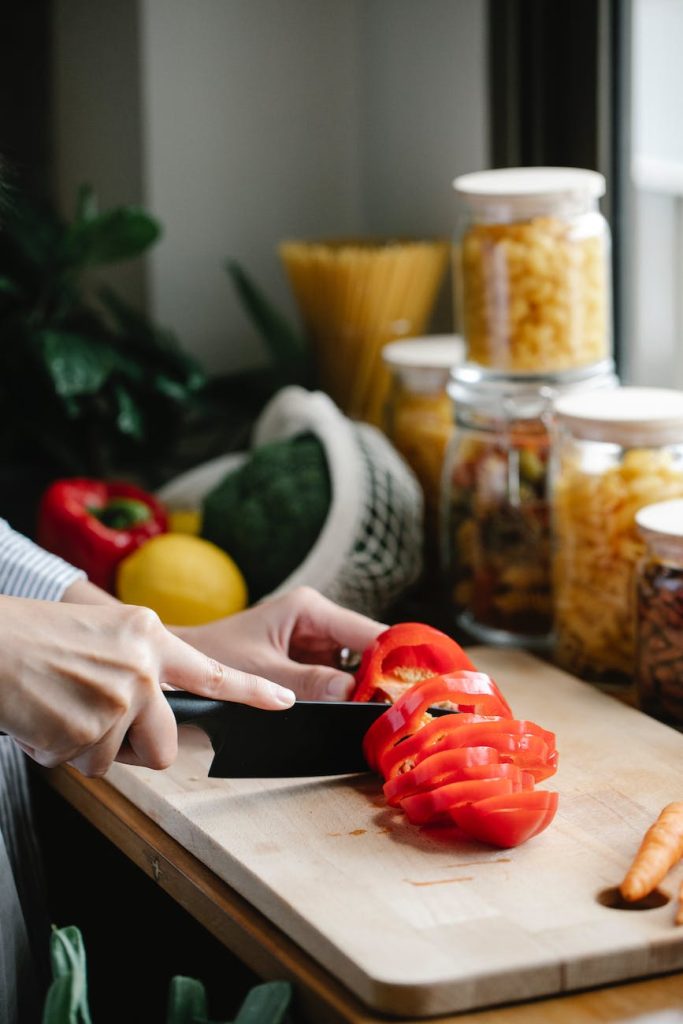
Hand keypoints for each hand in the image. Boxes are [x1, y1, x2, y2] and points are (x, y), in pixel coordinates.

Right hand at [0, 597, 294, 776]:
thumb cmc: (33, 638)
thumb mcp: (101, 633)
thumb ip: (137, 664)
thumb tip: (149, 710)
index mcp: (148, 636)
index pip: (211, 671)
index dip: (252, 691)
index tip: (285, 701)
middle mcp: (143, 666)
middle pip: (167, 743)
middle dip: (136, 748)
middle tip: (97, 727)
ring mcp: (119, 698)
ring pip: (118, 759)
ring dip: (87, 748)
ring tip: (58, 709)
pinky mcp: (90, 729)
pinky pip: (83, 765)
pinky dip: (59, 752)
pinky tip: (42, 719)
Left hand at [174, 586, 385, 700]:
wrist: (179, 666)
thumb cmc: (211, 658)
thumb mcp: (261, 672)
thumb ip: (307, 683)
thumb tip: (353, 694)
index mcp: (308, 609)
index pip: (368, 632)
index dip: (394, 659)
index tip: (414, 688)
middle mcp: (317, 620)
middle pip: (368, 650)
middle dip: (384, 678)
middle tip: (404, 710)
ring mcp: (314, 641)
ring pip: (357, 667)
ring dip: (369, 690)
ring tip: (388, 716)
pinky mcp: (308, 662)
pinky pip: (339, 679)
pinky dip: (350, 697)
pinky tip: (362, 715)